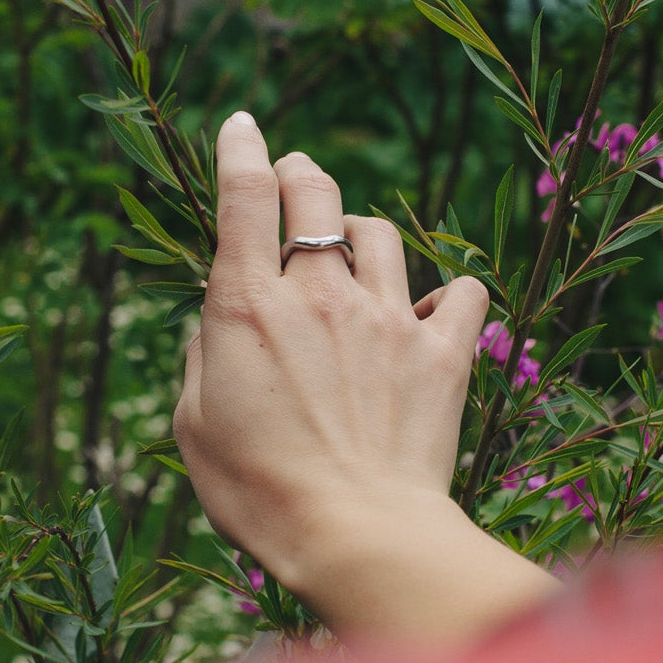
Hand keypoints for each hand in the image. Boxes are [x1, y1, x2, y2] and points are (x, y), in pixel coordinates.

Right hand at [174, 113, 558, 645]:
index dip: (240, 149)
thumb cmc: (259, 493)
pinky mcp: (443, 355)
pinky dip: (451, 296)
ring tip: (356, 255)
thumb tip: (221, 320)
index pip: (242, 197)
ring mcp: (389, 319)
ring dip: (363, 234)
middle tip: (295, 179)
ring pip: (382, 234)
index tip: (241, 126)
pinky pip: (465, 294)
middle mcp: (320, 295)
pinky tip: (436, 313)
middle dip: (300, 174)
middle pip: (316, 194)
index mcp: (248, 306)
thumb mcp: (196, 426)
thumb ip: (206, 357)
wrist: (356, 535)